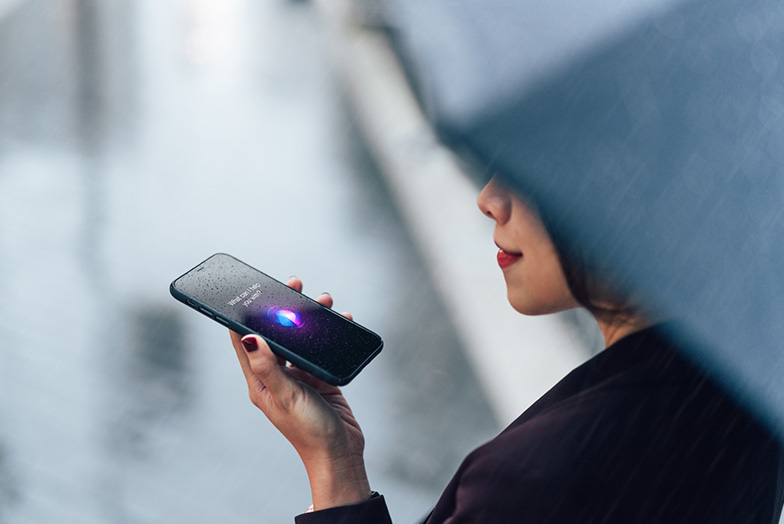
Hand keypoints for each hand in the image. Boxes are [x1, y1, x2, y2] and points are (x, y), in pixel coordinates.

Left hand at [229, 277, 370, 509]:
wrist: (341, 454)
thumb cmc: (308, 431)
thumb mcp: (285, 396)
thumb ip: (268, 366)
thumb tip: (248, 337)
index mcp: (260, 381)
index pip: (244, 340)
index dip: (244, 313)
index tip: (251, 289)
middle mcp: (277, 375)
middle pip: (276, 332)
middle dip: (284, 307)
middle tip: (294, 284)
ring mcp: (299, 376)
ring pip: (301, 338)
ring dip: (310, 317)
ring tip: (324, 300)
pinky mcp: (320, 378)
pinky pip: (322, 349)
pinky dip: (330, 333)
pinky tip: (342, 320)